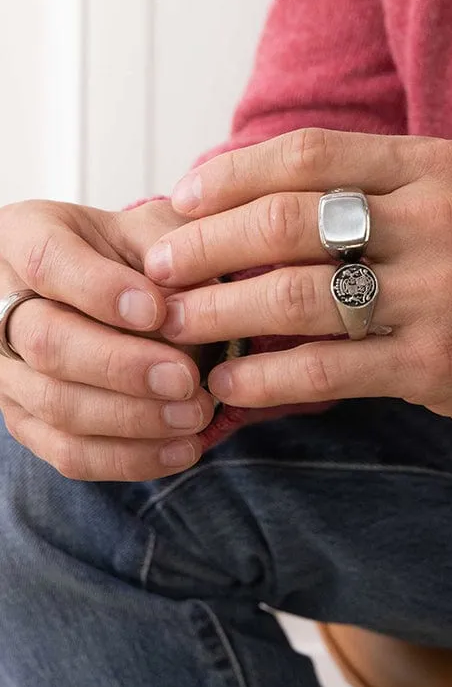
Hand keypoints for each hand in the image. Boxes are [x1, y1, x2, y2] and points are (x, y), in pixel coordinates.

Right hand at [0, 199, 214, 480]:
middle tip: (187, 378)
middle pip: (46, 342)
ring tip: (196, 414)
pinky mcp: (26, 421)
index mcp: (25, 236)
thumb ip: (168, 248)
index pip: (46, 262)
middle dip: (121, 367)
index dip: (100, 290)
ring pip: (55, 404)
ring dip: (133, 419)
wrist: (106, 290)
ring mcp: (6, 370)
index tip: (158, 310)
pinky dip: (130, 458)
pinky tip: (183, 449)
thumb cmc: (130, 253)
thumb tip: (190, 295)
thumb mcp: (149, 229)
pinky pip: (68, 453)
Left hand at [144, 128, 451, 445]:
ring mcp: (441, 292)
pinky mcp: (442, 362)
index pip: (310, 155)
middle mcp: (437, 219)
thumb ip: (379, 200)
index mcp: (436, 169)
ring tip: (174, 331)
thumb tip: (263, 210)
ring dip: (219, 314)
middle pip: (288, 220)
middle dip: (205, 248)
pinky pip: (329, 369)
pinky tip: (231, 388)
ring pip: (297, 295)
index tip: (179, 202)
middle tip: (156, 273)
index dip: (231, 178)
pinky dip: (267, 379)